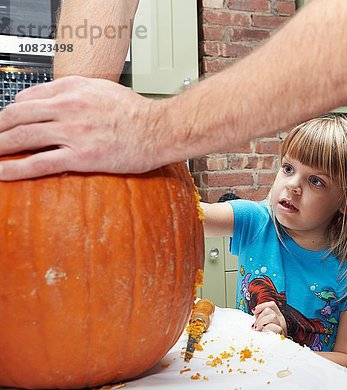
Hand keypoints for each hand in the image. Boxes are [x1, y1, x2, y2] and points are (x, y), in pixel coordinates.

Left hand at [0, 76, 169, 179]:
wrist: (161, 129)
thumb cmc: (137, 113)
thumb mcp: (103, 89)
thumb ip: (76, 91)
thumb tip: (53, 99)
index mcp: (72, 88)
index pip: (27, 97)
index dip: (11, 111)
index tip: (7, 122)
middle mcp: (68, 107)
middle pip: (16, 115)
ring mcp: (73, 132)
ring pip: (21, 137)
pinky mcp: (81, 156)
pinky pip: (39, 163)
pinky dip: (14, 169)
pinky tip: (2, 172)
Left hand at [252, 301, 286, 336]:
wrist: (277, 348)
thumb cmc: (269, 337)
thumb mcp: (265, 325)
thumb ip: (262, 317)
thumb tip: (254, 310)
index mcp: (278, 315)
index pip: (271, 304)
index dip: (261, 306)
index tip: (254, 312)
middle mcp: (281, 319)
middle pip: (268, 310)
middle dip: (259, 318)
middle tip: (256, 326)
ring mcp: (282, 326)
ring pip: (272, 316)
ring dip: (262, 323)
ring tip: (259, 329)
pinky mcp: (281, 334)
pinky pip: (276, 328)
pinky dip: (268, 329)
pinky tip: (264, 333)